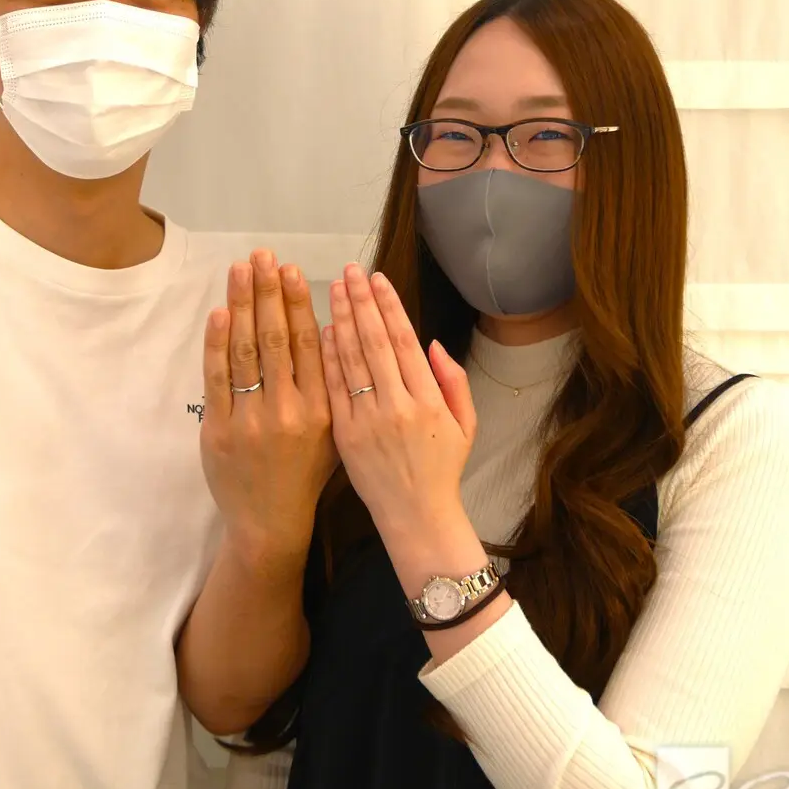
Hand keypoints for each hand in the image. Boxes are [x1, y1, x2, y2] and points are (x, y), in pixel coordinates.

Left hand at [200, 251, 336, 568]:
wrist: (271, 524)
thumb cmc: (307, 476)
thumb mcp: (335, 433)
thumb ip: (334, 387)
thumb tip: (330, 332)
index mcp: (320, 410)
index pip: (310, 345)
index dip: (299, 304)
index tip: (293, 271)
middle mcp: (288, 411)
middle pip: (275, 339)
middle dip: (268, 292)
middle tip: (263, 256)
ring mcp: (250, 421)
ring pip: (245, 352)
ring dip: (241, 305)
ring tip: (241, 269)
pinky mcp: (218, 430)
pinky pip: (216, 379)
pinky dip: (216, 344)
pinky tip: (219, 313)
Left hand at [321, 264, 477, 541]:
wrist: (416, 518)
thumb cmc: (442, 470)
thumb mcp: (466, 425)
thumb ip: (454, 382)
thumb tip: (432, 344)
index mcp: (428, 399)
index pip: (404, 340)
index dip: (388, 305)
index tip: (376, 277)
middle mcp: (397, 405)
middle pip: (374, 342)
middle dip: (360, 302)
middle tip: (348, 271)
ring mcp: (367, 420)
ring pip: (350, 360)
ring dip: (340, 320)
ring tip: (332, 289)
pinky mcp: (344, 436)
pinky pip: (333, 389)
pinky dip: (327, 357)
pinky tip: (323, 330)